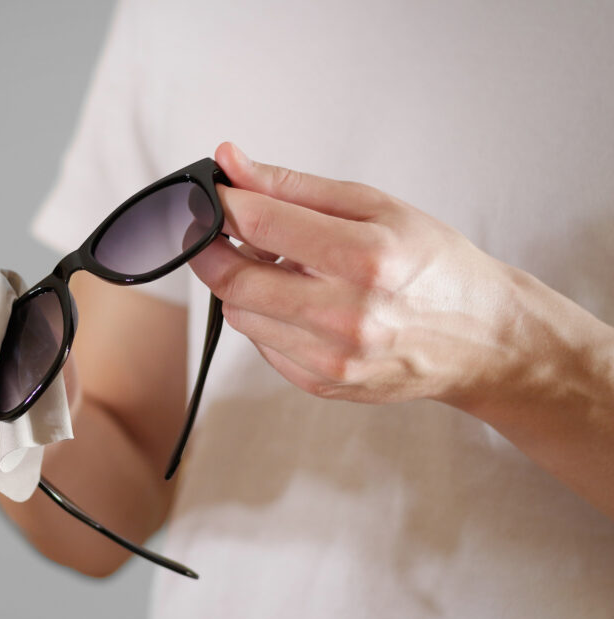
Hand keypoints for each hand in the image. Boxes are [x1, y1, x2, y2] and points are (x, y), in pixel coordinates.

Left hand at [190, 142, 524, 406]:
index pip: (260, 224)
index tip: (213, 194)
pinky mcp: (322, 384)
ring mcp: (333, 357)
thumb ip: (294, 186)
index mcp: (367, 258)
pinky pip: (260, 346)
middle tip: (217, 230)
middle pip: (234, 279)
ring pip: (239, 314)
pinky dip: (264, 318)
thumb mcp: (376, 207)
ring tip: (275, 265)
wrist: (481, 338)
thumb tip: (231, 161)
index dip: (223, 203)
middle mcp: (347, 315)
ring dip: (240, 283)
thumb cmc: (433, 265)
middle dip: (210, 248)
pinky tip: (296, 302)